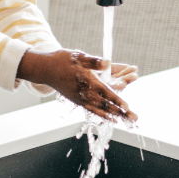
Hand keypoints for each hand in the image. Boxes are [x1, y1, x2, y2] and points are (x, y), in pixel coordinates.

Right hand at [17, 49, 136, 122]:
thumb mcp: (78, 56)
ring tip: (126, 121)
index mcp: (86, 80)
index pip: (104, 92)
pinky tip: (111, 119)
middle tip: (134, 118)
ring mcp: (80, 98)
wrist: (44, 69)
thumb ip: (93, 61)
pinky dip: (102, 114)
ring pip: (100, 109)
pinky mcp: (77, 100)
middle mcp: (84, 92)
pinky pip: (92, 110)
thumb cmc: (61, 60)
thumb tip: (108, 63)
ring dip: (114, 115)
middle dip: (120, 111)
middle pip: (105, 104)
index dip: (116, 99)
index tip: (126, 106)